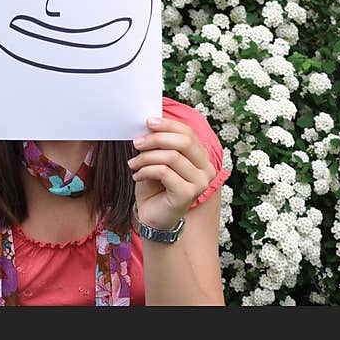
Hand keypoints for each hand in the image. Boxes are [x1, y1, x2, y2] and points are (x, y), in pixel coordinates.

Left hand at [128, 116, 216, 230]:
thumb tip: (149, 124)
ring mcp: (200, 183)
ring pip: (172, 157)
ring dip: (146, 157)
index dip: (168, 125)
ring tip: (133, 163)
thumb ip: (159, 143)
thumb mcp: (157, 160)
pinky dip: (146, 170)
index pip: (188, 133)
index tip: (148, 122)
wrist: (153, 217)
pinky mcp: (189, 194)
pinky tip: (137, 176)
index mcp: (202, 157)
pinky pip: (164, 172)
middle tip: (137, 142)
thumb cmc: (156, 186)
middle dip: (156, 138)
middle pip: (184, 142)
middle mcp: (207, 169)